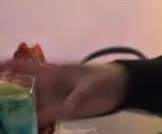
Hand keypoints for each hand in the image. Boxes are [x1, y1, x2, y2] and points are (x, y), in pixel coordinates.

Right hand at [0, 60, 128, 128]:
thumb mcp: (93, 82)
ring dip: (14, 112)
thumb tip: (67, 107)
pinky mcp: (59, 112)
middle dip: (6, 94)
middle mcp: (49, 85)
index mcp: (55, 72)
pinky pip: (39, 119)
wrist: (118, 88)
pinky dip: (29, 124)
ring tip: (3, 120)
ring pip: (28, 106)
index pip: (29, 67)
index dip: (11, 66)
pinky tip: (19, 129)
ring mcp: (53, 99)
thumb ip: (81, 94)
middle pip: (22, 89)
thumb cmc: (104, 77)